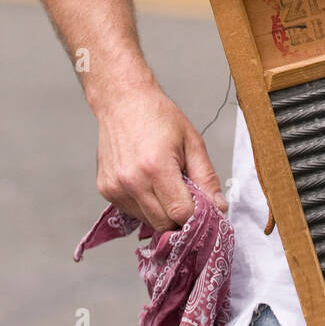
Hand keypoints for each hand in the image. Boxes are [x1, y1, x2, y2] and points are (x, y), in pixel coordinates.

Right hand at [95, 80, 227, 231]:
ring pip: (147, 221)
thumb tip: (219, 208)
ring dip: (162, 212)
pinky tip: (149, 183)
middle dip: (180, 217)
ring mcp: (115, 188)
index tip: (204, 208)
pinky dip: (145, 205)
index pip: (181, 213)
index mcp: (156, 167)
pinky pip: (132, 212)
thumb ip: (207, 178)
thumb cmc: (158, 116)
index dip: (196, 215)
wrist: (123, 101)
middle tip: (187, 197)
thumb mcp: (192, 142)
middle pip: (163, 224)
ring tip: (166, 184)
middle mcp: (132, 181)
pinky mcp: (105, 190)